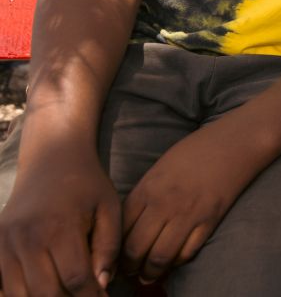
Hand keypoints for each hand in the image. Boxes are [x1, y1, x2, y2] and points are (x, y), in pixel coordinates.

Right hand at [0, 148, 118, 296]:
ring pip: (19, 294)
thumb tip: (102, 284)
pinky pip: (2, 286)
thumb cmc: (86, 184)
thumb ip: (108, 247)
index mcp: (61, 228)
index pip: (76, 279)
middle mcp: (28, 239)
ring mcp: (6, 244)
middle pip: (45, 293)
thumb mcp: (110, 208)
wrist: (51, 158)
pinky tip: (40, 290)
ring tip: (65, 295)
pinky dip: (18, 294)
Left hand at [120, 122, 260, 283]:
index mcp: (147, 189)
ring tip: (148, 277)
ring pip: (160, 256)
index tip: (115, 259)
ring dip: (151, 272)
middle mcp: (163, 204)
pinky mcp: (210, 220)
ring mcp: (188, 213)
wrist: (234, 142)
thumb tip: (130, 226)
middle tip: (129, 273)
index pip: (120, 231)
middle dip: (129, 267)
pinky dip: (178, 262)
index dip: (114, 251)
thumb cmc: (196, 151)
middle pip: (135, 248)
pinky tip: (173, 262)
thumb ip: (144, 195)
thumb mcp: (160, 168)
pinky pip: (188, 252)